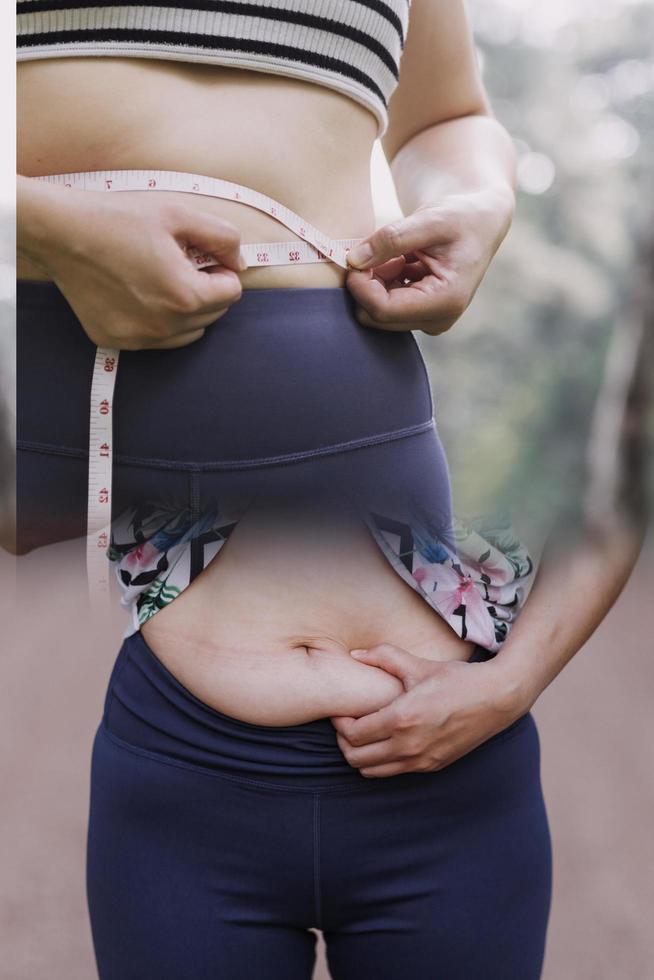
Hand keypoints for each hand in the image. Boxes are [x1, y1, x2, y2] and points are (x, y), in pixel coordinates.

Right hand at [23, 183, 247, 349]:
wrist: (62, 232)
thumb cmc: (119, 219)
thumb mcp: (178, 214)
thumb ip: (222, 237)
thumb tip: (240, 263)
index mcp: (184, 297)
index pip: (231, 294)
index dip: (222, 270)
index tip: (202, 256)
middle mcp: (164, 327)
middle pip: (213, 315)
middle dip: (207, 290)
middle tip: (182, 264)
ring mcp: (139, 338)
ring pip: (188, 333)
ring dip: (187, 310)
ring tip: (163, 280)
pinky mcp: (117, 341)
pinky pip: (157, 339)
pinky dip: (159, 321)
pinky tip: (140, 293)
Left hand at [329, 642, 528, 777]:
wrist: (496, 698)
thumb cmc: (456, 679)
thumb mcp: (419, 665)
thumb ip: (383, 657)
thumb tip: (354, 654)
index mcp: (401, 719)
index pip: (352, 734)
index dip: (339, 723)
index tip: (341, 711)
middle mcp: (408, 746)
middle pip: (356, 758)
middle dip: (344, 741)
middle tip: (348, 722)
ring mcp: (421, 760)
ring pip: (372, 771)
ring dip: (361, 755)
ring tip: (365, 733)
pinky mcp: (432, 766)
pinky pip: (394, 772)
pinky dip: (381, 761)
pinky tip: (386, 741)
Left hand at [345, 188, 513, 335]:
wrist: (480, 222)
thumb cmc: (461, 216)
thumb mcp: (429, 219)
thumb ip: (390, 239)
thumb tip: (353, 260)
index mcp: (446, 301)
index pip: (383, 310)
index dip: (360, 286)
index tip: (353, 258)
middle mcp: (438, 320)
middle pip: (376, 317)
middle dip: (366, 285)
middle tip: (371, 251)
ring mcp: (429, 321)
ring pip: (377, 313)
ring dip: (375, 282)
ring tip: (395, 253)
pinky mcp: (421, 316)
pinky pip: (385, 307)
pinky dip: (382, 283)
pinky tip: (398, 261)